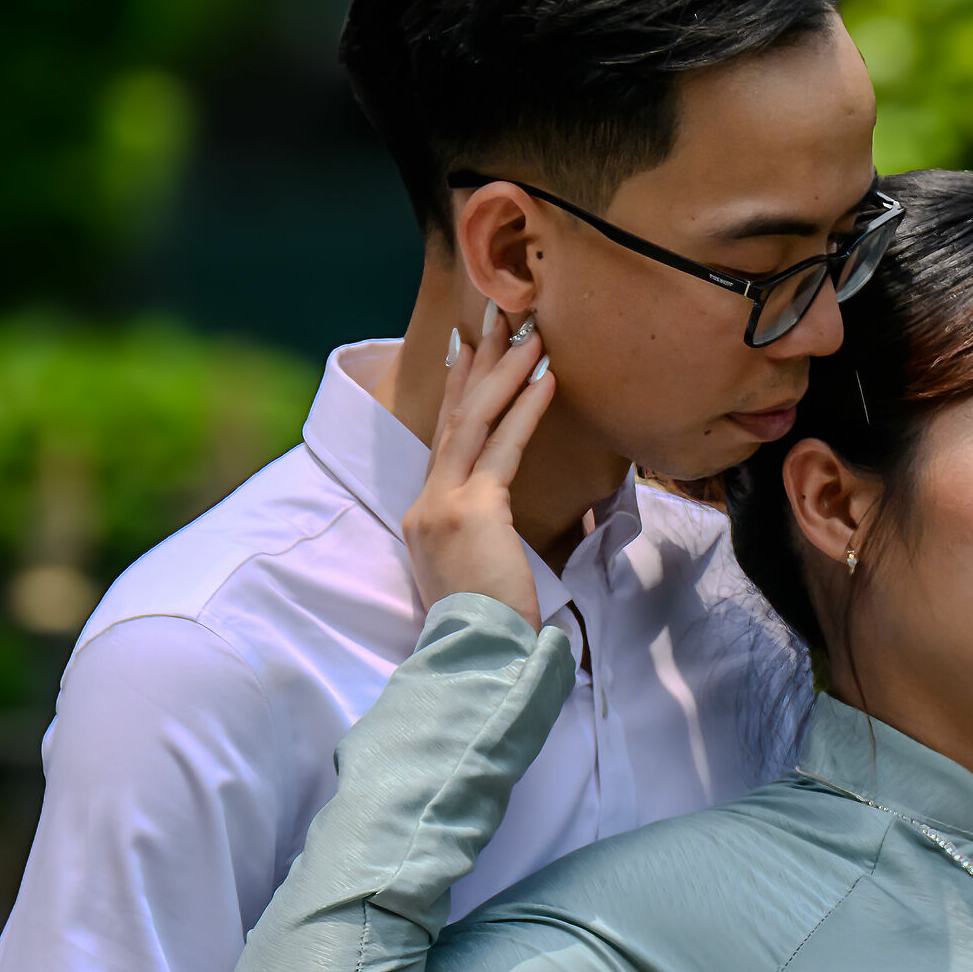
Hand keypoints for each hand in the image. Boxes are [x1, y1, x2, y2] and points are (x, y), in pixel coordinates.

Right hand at [400, 299, 555, 627]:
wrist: (478, 658)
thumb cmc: (488, 628)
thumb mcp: (478, 573)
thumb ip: (483, 539)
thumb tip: (501, 524)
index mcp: (424, 517)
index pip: (442, 441)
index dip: (455, 391)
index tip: (466, 350)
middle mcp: (426, 503)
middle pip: (452, 417)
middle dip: (476, 361)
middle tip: (495, 313)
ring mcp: (443, 504)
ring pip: (473, 421)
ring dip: (505, 371)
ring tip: (531, 332)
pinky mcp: (472, 511)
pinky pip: (504, 448)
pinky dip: (527, 409)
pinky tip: (548, 378)